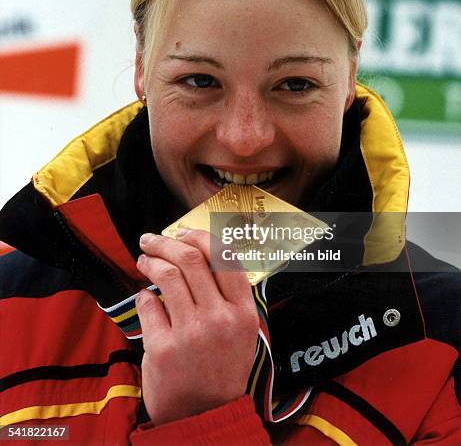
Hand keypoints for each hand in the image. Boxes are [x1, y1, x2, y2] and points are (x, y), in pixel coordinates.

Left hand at [135, 228, 258, 425]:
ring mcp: (191, 333)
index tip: (183, 232)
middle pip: (190, 259)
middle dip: (165, 242)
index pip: (224, 257)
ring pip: (166, 275)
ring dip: (150, 261)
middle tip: (151, 239)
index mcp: (243, 312)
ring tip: (143, 260)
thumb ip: (228, 296)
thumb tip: (201, 253)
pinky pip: (148, 304)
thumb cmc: (221, 368)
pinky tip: (145, 297)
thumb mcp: (242, 332)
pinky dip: (143, 295)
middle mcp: (220, 318)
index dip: (199, 237)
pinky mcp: (163, 348)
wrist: (204, 416)